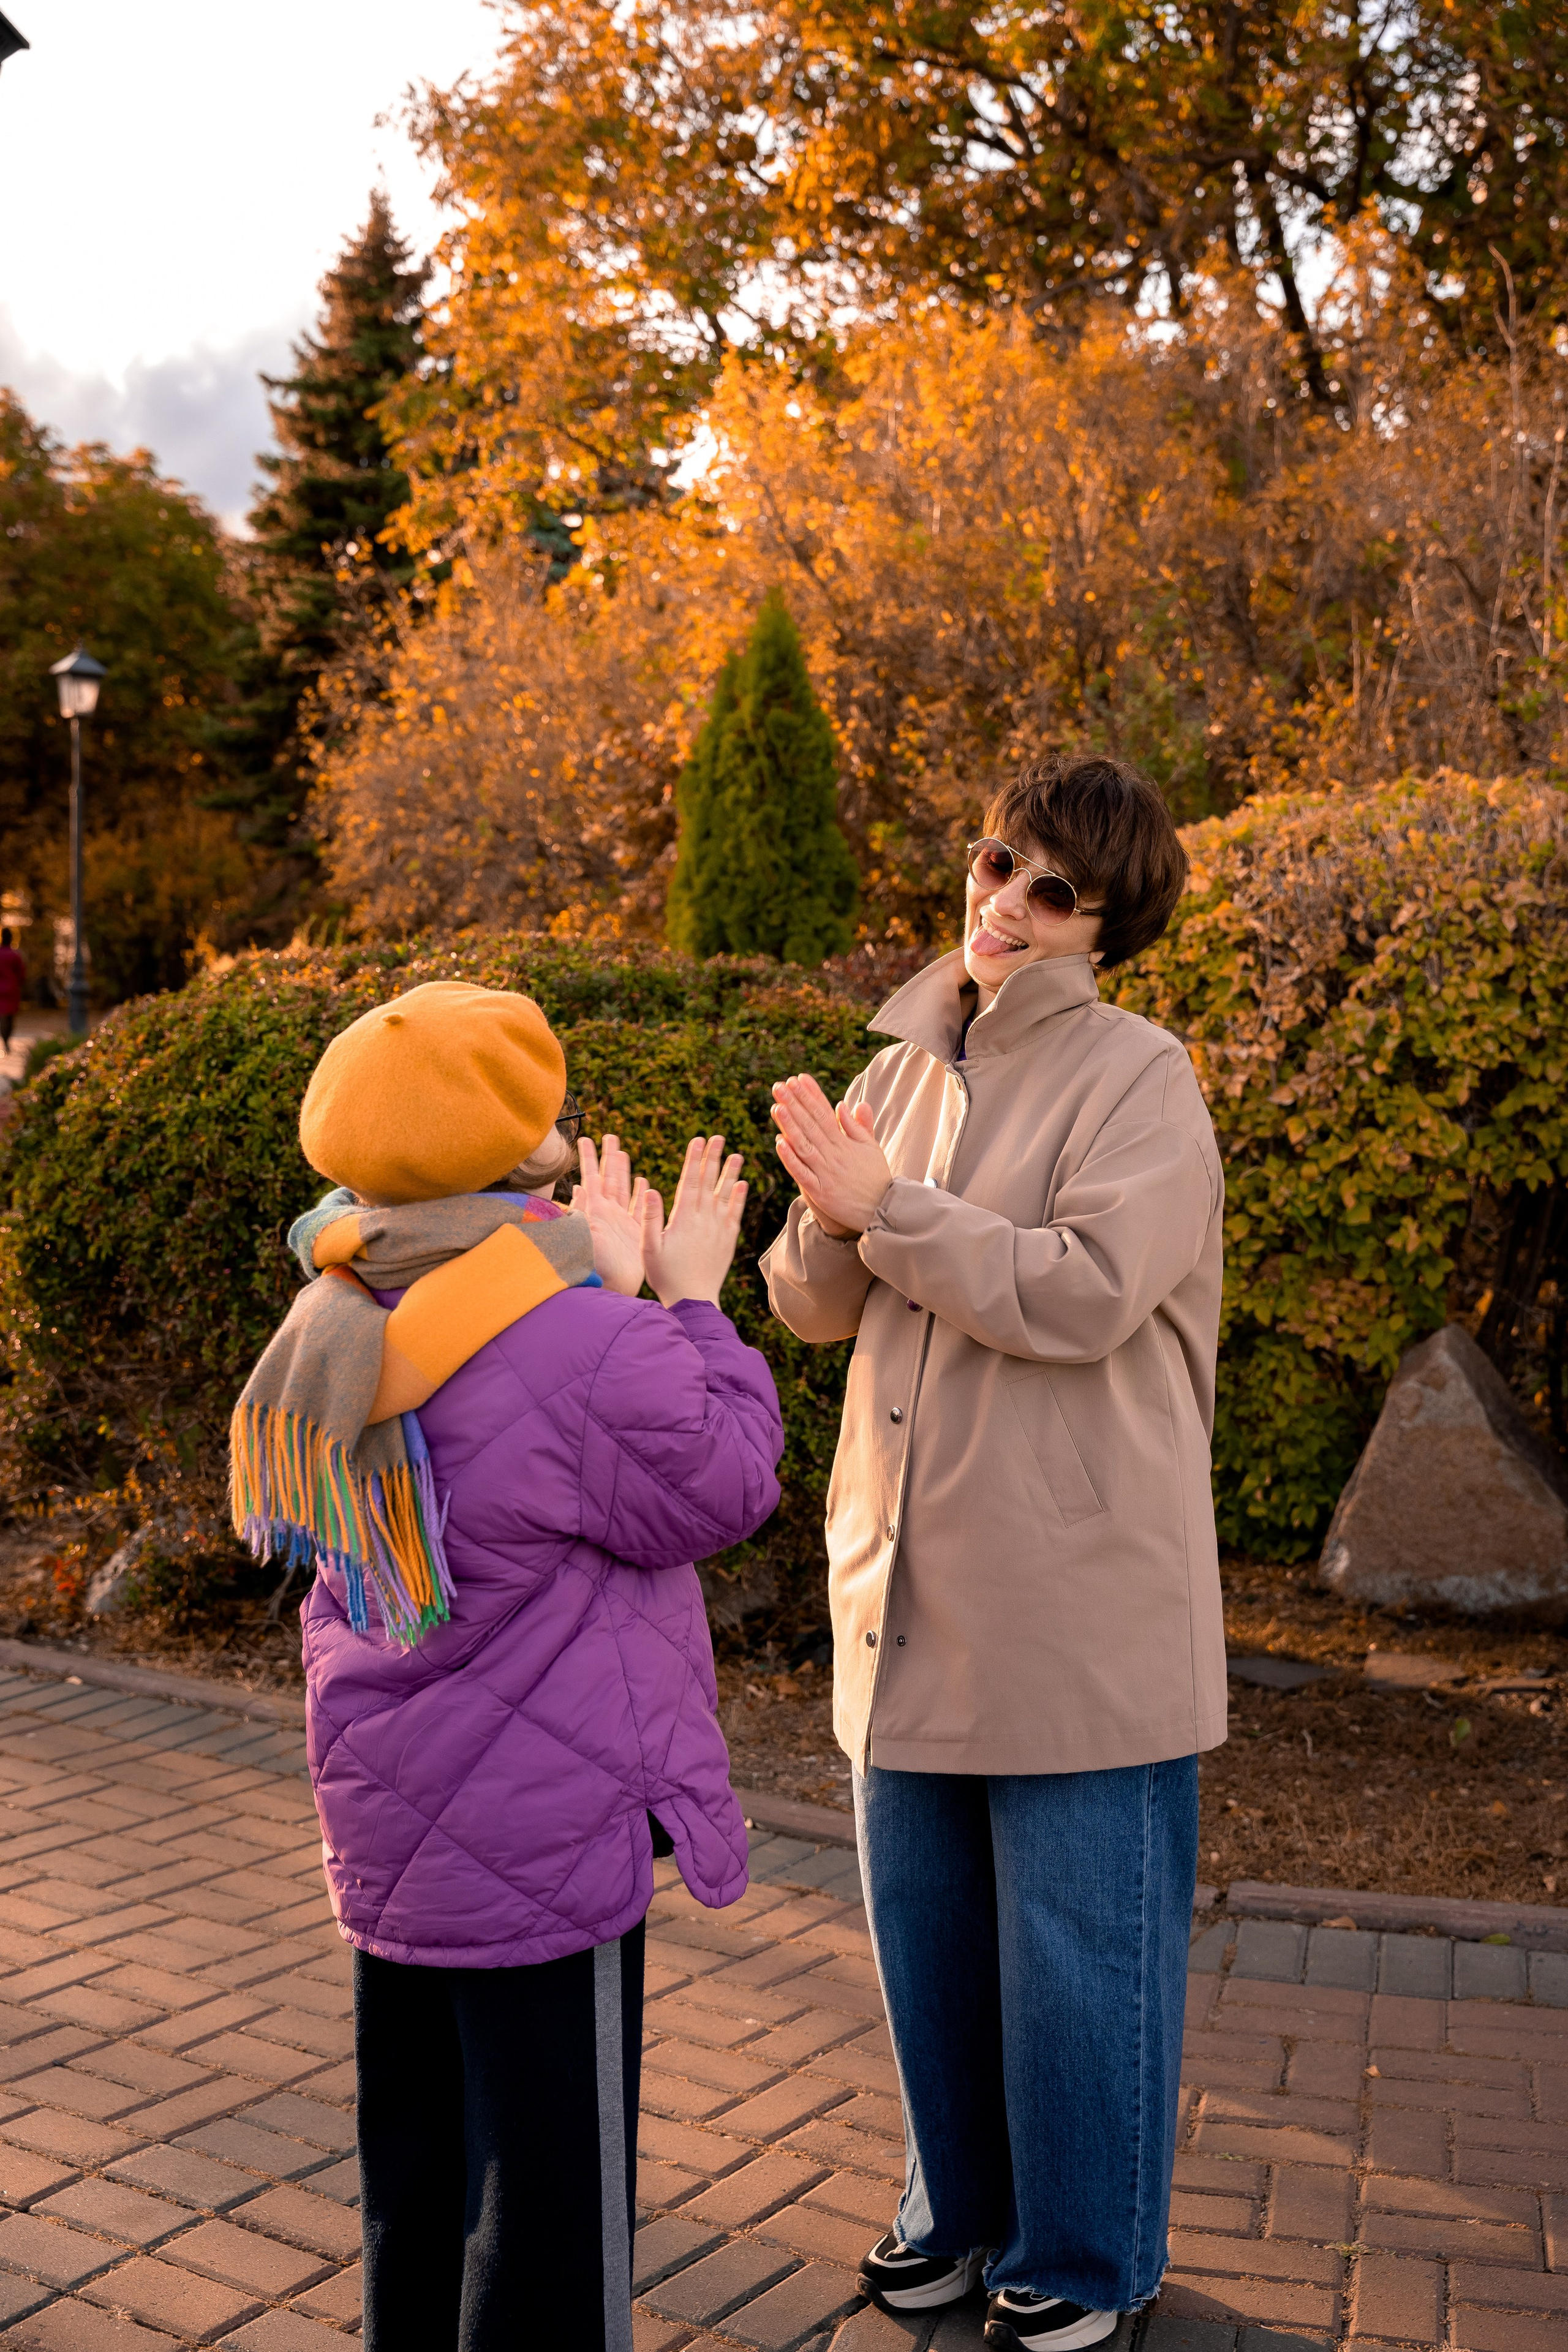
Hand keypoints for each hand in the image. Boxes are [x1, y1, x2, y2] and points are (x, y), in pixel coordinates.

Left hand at [571, 1134, 648, 1297]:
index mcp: (594, 1210)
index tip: (585, 1138)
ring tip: (622, 1152)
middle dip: (608, 1157)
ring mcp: (620, 1221)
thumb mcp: (583, 1236)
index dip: (588, 1158)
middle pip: (609, 1177)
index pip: (591, 1177)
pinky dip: (639, 1194)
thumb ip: (581, 1213)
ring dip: (623, 1170)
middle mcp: (607, 1212)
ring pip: (623, 1188)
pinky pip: (637, 1208)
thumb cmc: (593, 1264)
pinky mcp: (634, 1231)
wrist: (610, 1287)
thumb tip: (579, 1187)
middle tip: (609, 1136)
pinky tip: (641, 1181)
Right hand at [640, 1135, 746, 1307]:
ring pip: (725, 1195)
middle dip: (713, 1158)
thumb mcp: (649, 1247)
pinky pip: (735, 1214)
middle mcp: (704, 1220)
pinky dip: (739, 1198)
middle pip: (709, 1182)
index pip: (690, 1181)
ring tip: (736, 1154)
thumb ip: (649, 1217)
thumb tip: (649, 1189)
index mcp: (683, 1219)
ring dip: (730, 1173)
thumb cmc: (665, 1275)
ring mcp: (718, 1229)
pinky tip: (742, 1185)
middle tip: (718, 1137)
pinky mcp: (728, 1240)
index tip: (698, 1140)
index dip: (694, 1159)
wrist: (693, 1299)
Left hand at [770, 1074, 891, 1236]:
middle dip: (795, 1104)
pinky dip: (791, 1159)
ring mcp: (827, 1173)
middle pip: (812, 1125)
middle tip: (779, 1085)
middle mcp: (835, 1155)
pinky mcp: (821, 1192)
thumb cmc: (876, 1179)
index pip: (825, 1114)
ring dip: (790, 1126)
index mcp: (846, 1143)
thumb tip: (845, 1104)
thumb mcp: (871, 1148)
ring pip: (805, 1145)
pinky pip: (803, 1173)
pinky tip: (779, 1143)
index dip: (811, 1096)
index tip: (798, 1079)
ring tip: (777, 1106)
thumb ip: (857, 1126)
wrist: (883, 1212)